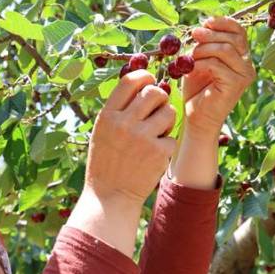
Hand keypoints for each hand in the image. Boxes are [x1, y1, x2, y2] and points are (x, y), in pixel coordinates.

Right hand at [84, 70, 177, 206]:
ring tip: (157, 133)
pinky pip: (172, 137)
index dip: (145, 77)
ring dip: (167, 120)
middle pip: (154, 92)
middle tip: (157, 110)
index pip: (130, 81)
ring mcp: (142, 138)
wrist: (110, 196)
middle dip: (160, 98)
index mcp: (108, 116)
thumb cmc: (107, 161)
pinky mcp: (158, 153)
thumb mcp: (103, 131)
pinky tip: (155, 154)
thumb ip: (119, 109)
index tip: (150, 81)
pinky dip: (166, 145)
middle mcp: (124, 124)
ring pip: (169, 112)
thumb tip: (143, 84)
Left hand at [183, 16, 256, 135]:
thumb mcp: (200, 61)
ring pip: (224, 49)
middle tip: (193, 35)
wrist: (197, 118)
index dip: (222, 22)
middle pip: (232, 38)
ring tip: (190, 59)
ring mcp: (244, 75)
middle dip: (209, 35)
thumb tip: (201, 27)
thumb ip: (204, 44)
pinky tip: (191, 70)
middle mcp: (248, 65)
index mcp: (241, 57)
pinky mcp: (236, 85)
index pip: (239, 31)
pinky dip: (200, 64)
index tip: (205, 22)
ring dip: (202, 50)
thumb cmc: (197, 90)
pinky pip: (216, 65)